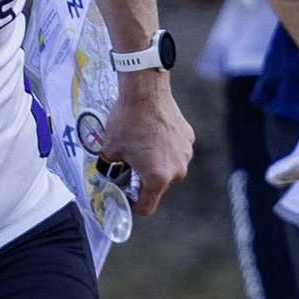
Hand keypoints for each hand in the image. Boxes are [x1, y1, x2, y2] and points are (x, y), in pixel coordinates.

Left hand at [99, 72, 195, 215]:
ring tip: (142, 145)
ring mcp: (185, 154)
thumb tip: (109, 174)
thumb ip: (110, 169)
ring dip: (156, 163)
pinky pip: (175, 151)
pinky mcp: (189, 139)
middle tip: (130, 165)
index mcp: (157, 177)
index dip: (133, 205)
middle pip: (158, 186)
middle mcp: (177, 170)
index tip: (125, 197)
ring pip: (168, 168)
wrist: (145, 91)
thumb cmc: (127, 121)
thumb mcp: (110, 150)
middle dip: (143, 179)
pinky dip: (165, 148)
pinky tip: (152, 133)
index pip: (147, 206)